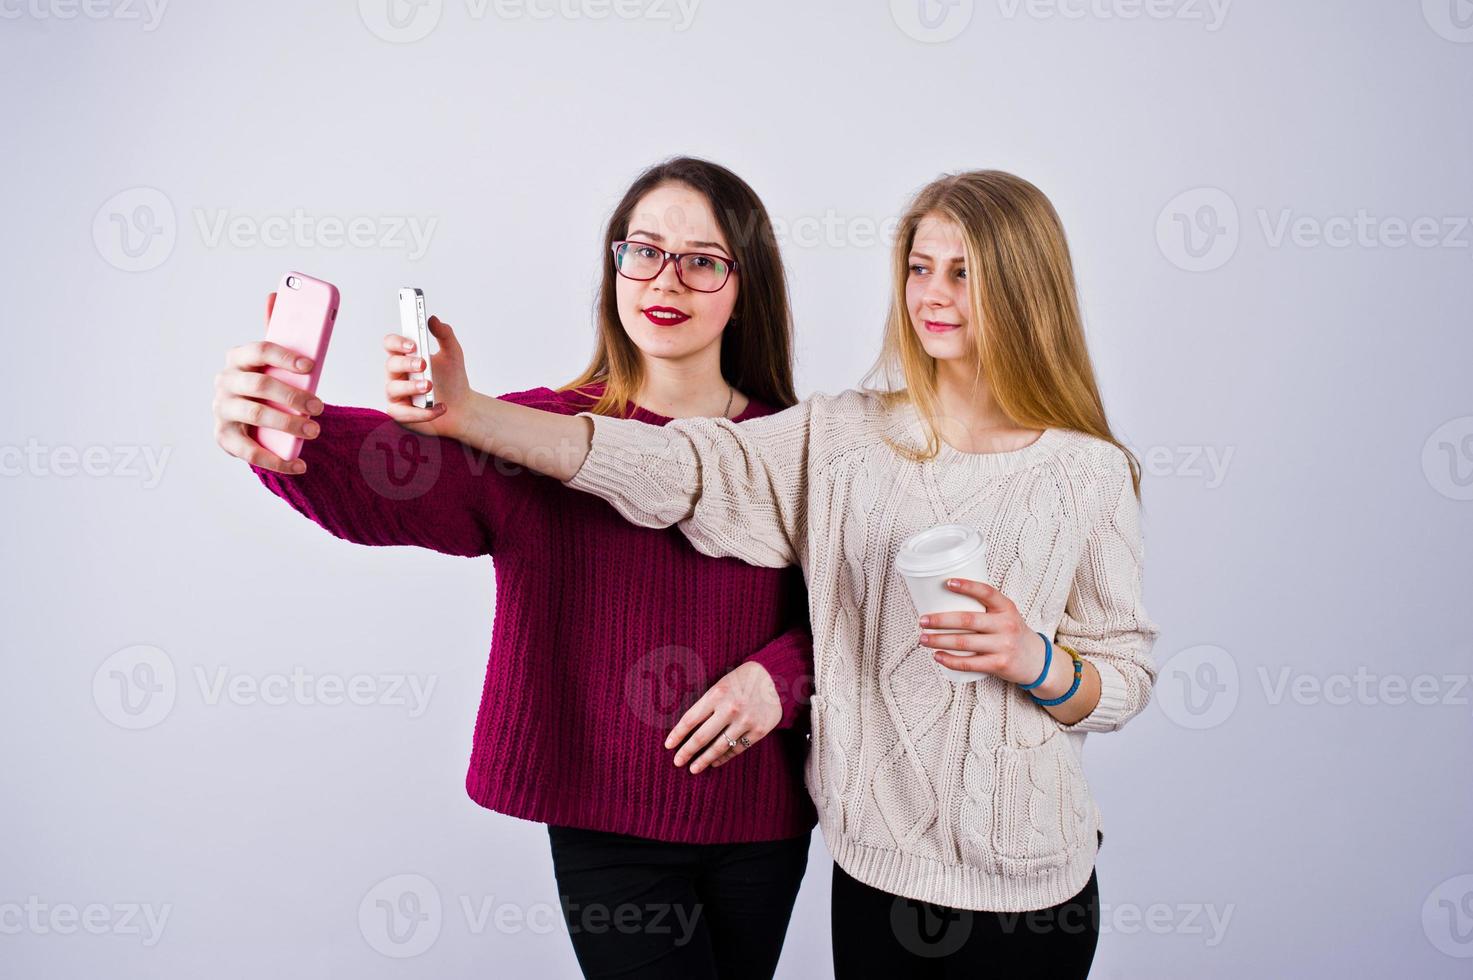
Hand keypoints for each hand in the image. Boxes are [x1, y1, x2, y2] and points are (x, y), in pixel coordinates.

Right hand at [212, 292, 324, 474]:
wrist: (247, 418)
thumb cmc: (265, 383)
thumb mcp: (271, 360)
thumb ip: (277, 331)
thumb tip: (275, 293)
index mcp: (238, 358)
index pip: (259, 350)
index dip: (284, 356)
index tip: (310, 366)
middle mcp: (225, 382)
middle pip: (260, 385)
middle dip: (293, 396)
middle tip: (321, 407)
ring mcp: (221, 410)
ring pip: (254, 415)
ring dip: (287, 424)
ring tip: (314, 431)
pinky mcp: (223, 437)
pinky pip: (248, 450)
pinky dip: (276, 459)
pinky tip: (299, 464)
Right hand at [382, 315, 470, 439]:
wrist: (463, 408)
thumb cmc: (452, 380)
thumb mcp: (453, 354)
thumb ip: (444, 335)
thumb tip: (433, 319)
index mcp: (405, 356)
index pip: (391, 344)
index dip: (398, 342)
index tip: (414, 344)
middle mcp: (396, 374)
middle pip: (390, 364)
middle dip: (406, 363)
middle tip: (424, 364)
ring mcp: (396, 395)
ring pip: (393, 389)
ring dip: (411, 387)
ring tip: (429, 386)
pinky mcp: (401, 415)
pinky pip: (404, 414)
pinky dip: (422, 412)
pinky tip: (440, 407)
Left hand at [664, 661, 781, 773]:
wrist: (774, 677)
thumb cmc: (740, 682)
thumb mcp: (720, 686)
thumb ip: (706, 705)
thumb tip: (687, 730)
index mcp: (716, 694)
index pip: (690, 719)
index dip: (677, 734)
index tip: (668, 746)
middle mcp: (730, 708)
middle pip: (702, 737)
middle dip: (687, 751)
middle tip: (677, 762)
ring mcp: (745, 721)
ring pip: (719, 747)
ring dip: (704, 760)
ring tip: (693, 768)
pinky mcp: (759, 731)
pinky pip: (737, 748)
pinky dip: (724, 757)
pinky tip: (714, 762)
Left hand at [917, 578, 1055, 686]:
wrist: (1037, 660)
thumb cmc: (1012, 633)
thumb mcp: (1006, 615)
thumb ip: (984, 608)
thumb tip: (945, 599)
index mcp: (1006, 608)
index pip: (987, 592)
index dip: (967, 586)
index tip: (946, 583)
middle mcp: (1006, 625)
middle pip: (968, 620)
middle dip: (940, 620)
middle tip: (922, 620)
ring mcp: (1004, 646)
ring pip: (965, 643)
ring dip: (939, 641)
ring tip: (923, 638)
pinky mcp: (1000, 665)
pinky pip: (970, 664)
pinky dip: (950, 661)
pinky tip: (937, 656)